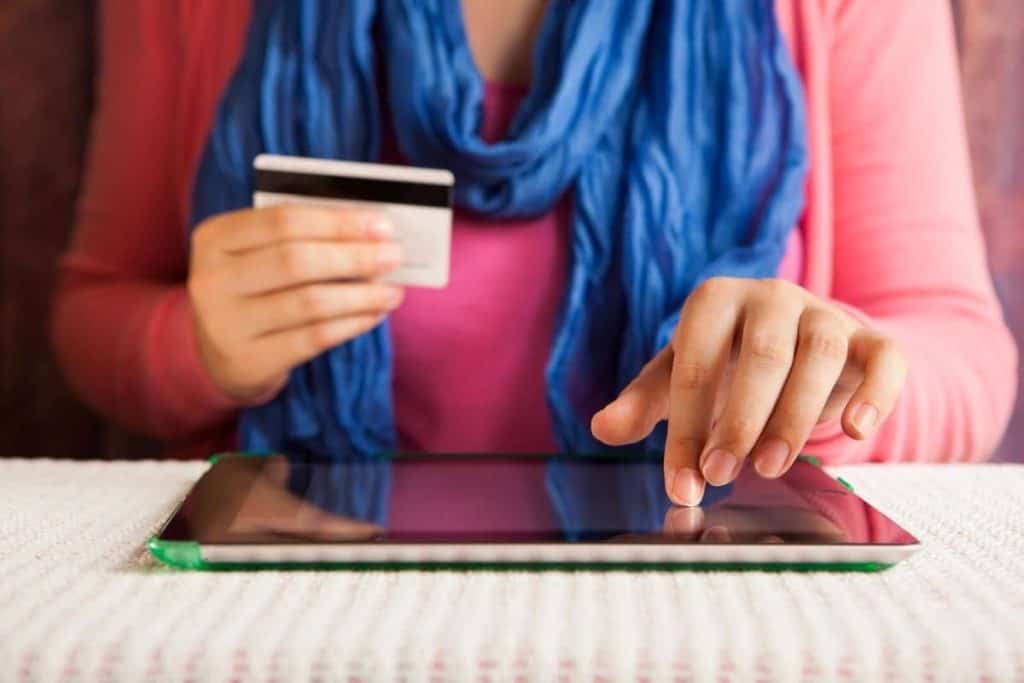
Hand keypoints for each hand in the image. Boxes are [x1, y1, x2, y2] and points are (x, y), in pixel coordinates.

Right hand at [188, 205, 403, 400]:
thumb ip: (303, 237)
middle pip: (296, 259)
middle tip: (394, 256)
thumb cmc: (255, 290)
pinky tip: (374, 315)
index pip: (283, 220)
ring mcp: (226, 323)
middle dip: (354, 256)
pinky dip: (352, 324)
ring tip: (393, 291)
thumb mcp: (260, 256)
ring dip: (361, 295)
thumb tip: (371, 231)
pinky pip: (313, 338)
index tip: (382, 225)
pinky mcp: (249, 360)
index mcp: (215, 237)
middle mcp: (213, 279)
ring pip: (309, 302)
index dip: (337, 221)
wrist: (219, 354)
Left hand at [591, 277, 906, 505]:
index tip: (684, 482)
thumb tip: (603, 428)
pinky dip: (874, 394)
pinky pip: (884, 359)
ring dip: (795, 416)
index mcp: (715, 299)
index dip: (687, 427)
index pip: (695, 363)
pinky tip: (855, 431)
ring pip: (820, 355)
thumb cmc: (725, 362)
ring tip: (770, 466)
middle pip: (763, 354)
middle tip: (722, 474)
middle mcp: (771, 296)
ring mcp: (825, 314)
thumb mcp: (681, 375)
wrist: (795, 342)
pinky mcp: (871, 339)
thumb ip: (644, 400)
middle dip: (740, 420)